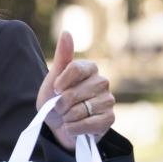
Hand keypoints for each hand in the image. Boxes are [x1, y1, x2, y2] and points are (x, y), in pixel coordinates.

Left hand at [35, 31, 114, 151]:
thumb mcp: (52, 80)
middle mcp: (102, 82)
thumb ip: (62, 57)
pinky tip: (74, 127)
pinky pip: (89, 124)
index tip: (56, 90)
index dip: (60, 82)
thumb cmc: (56, 101)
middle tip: (60, 107)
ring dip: (67, 117)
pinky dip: (75, 128)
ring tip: (68, 117)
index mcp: (90, 69)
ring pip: (79, 110)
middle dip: (60, 104)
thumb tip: (66, 32)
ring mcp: (108, 100)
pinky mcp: (110, 118)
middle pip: (73, 93)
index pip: (75, 68)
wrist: (59, 126)